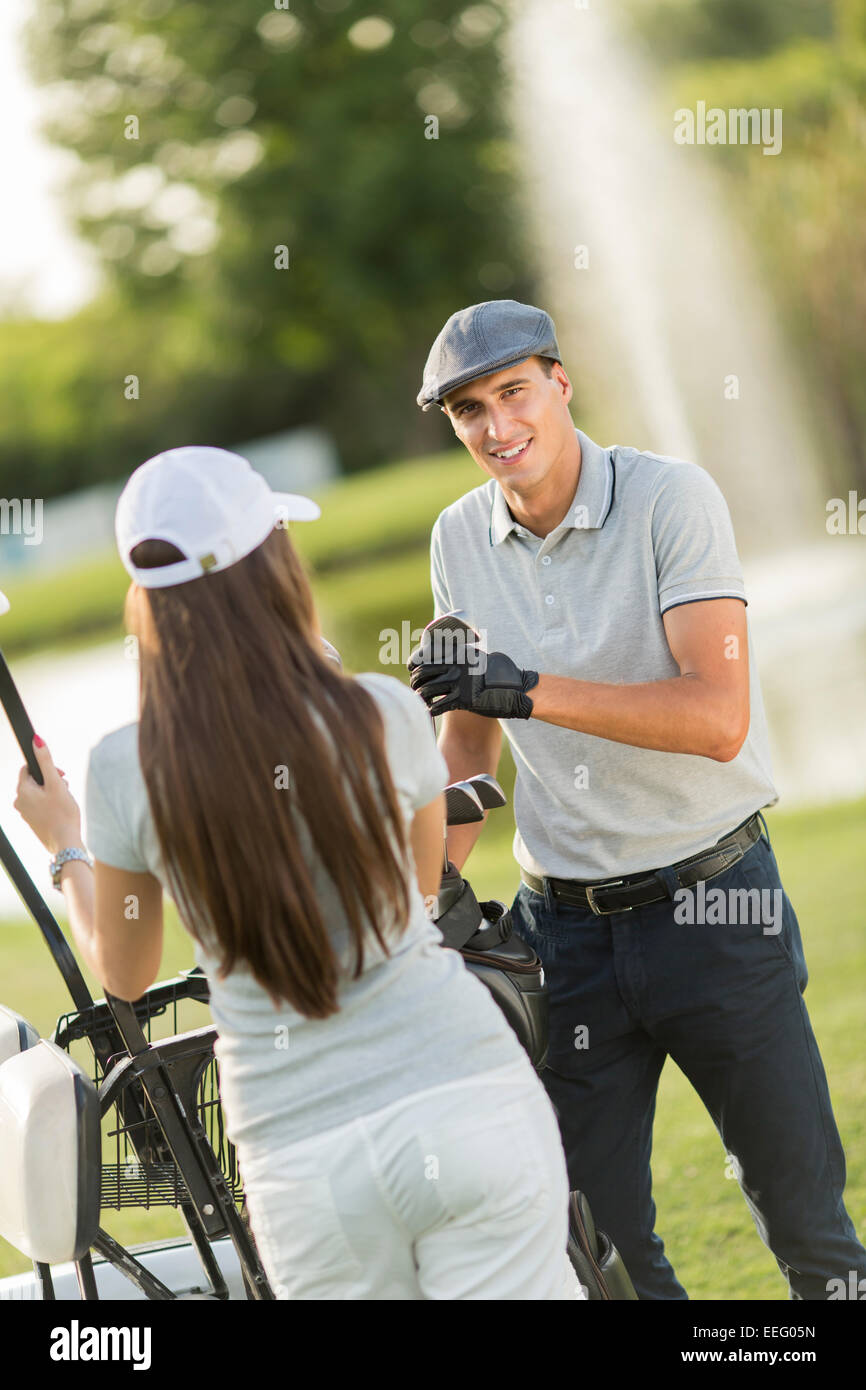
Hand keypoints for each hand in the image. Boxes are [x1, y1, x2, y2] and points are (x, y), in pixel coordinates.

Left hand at [14, 736, 82, 854]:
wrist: (65, 843)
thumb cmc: (62, 814)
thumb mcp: (56, 783)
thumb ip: (46, 761)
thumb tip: (37, 741)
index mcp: (22, 791)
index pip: (28, 768)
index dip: (45, 768)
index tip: (60, 776)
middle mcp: (19, 802)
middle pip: (34, 781)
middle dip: (50, 781)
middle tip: (64, 789)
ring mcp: (25, 813)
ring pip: (38, 793)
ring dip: (52, 792)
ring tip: (64, 802)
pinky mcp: (32, 821)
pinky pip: (39, 805)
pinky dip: (50, 804)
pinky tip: (60, 811)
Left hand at [408, 640, 538, 718]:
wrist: (516, 688)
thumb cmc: (496, 674)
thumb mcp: (478, 658)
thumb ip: (461, 657)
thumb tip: (443, 654)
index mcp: (458, 653)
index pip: (426, 655)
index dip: (414, 663)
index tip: (411, 669)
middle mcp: (456, 666)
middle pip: (423, 673)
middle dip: (416, 682)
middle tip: (416, 688)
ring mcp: (459, 682)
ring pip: (427, 690)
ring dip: (421, 697)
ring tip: (422, 700)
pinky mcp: (464, 699)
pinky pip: (438, 706)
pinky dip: (431, 710)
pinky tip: (430, 712)